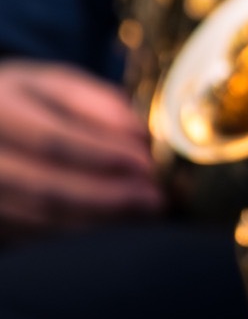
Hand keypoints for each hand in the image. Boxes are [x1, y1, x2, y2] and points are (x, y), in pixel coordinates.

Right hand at [0, 61, 163, 241]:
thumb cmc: (22, 99)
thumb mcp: (53, 85)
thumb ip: (96, 103)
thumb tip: (138, 133)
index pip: (52, 141)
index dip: (103, 155)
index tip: (146, 163)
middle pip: (45, 188)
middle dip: (107, 196)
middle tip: (154, 198)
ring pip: (39, 217)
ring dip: (97, 217)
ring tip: (142, 211)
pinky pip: (32, 233)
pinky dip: (77, 228)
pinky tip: (112, 220)